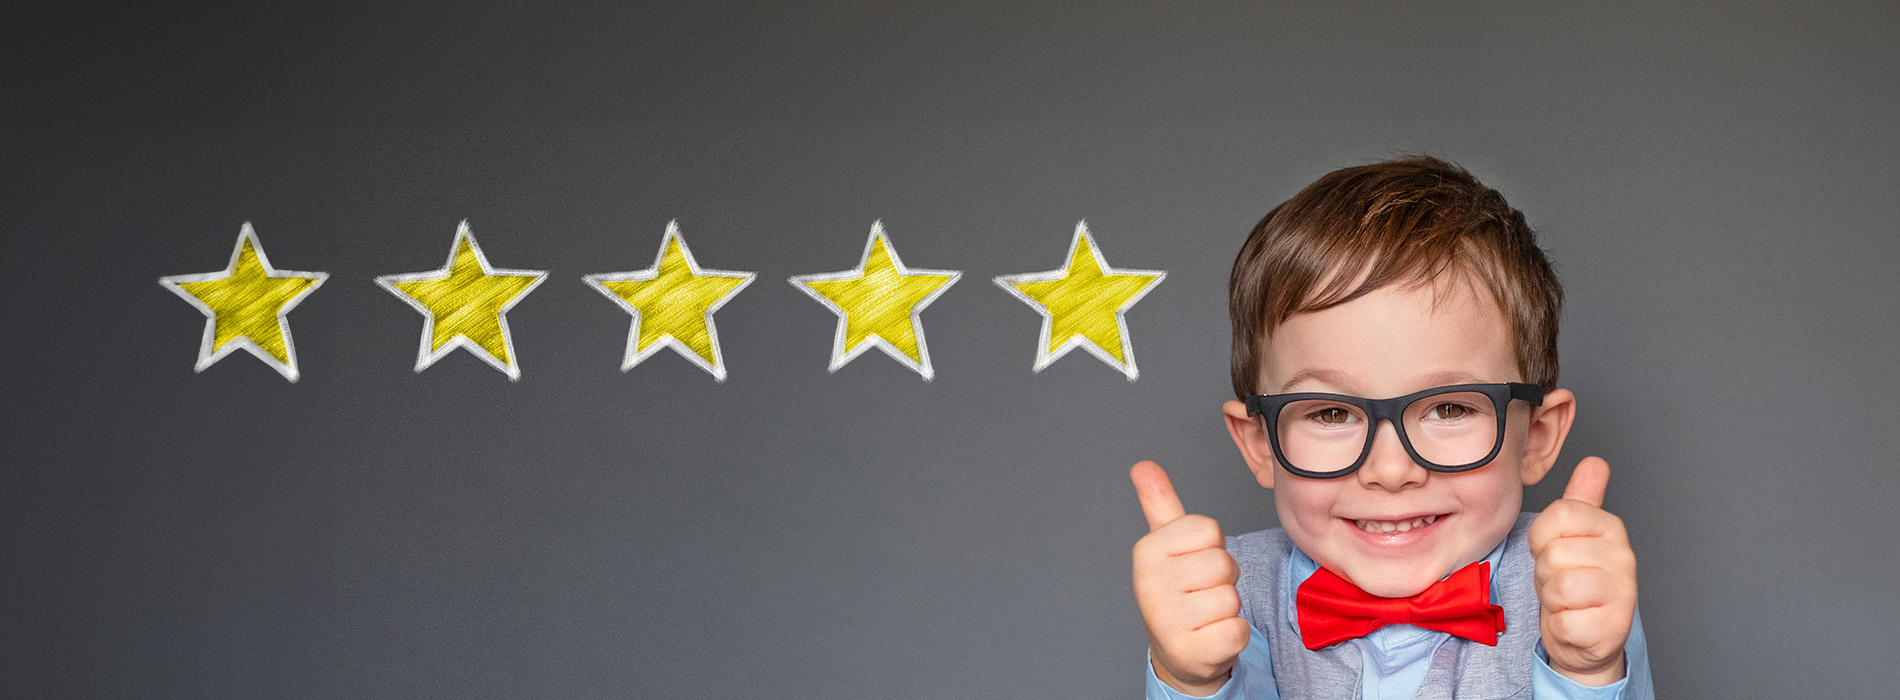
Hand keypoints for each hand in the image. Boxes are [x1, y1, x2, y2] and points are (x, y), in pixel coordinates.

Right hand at [1131, 461, 1249, 695]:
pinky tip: (1210, 637)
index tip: (1193, 563)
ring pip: (1232, 598)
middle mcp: (1149, 585)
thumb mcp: (1165, 545)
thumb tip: (1143, 465)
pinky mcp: (1190, 652)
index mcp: (1146, 551)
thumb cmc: (1177, 590)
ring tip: (1204, 615)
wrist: (1175, 651)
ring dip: (1227, 608)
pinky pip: (1237, 630)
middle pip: (1223, 563)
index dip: (1211, 546)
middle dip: (1222, 579)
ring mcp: (1167, 621)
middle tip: (1201, 592)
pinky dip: (1232, 636)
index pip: (1208, 530)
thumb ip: (1159, 503)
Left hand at [1530, 456, 1637, 685]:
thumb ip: (1581, 499)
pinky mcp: (1612, 630)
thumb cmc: (1574, 582)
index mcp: (1611, 528)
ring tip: (1567, 601)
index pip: (1558, 515)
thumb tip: (1595, 463)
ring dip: (1551, 599)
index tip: (1553, 550)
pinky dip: (1559, 626)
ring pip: (1559, 586)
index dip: (1541, 537)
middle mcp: (1624, 558)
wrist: (1586, 636)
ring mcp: (1623, 595)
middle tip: (1560, 581)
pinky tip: (1573, 623)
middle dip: (1545, 572)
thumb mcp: (1573, 536)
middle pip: (1554, 553)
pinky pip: (1563, 621)